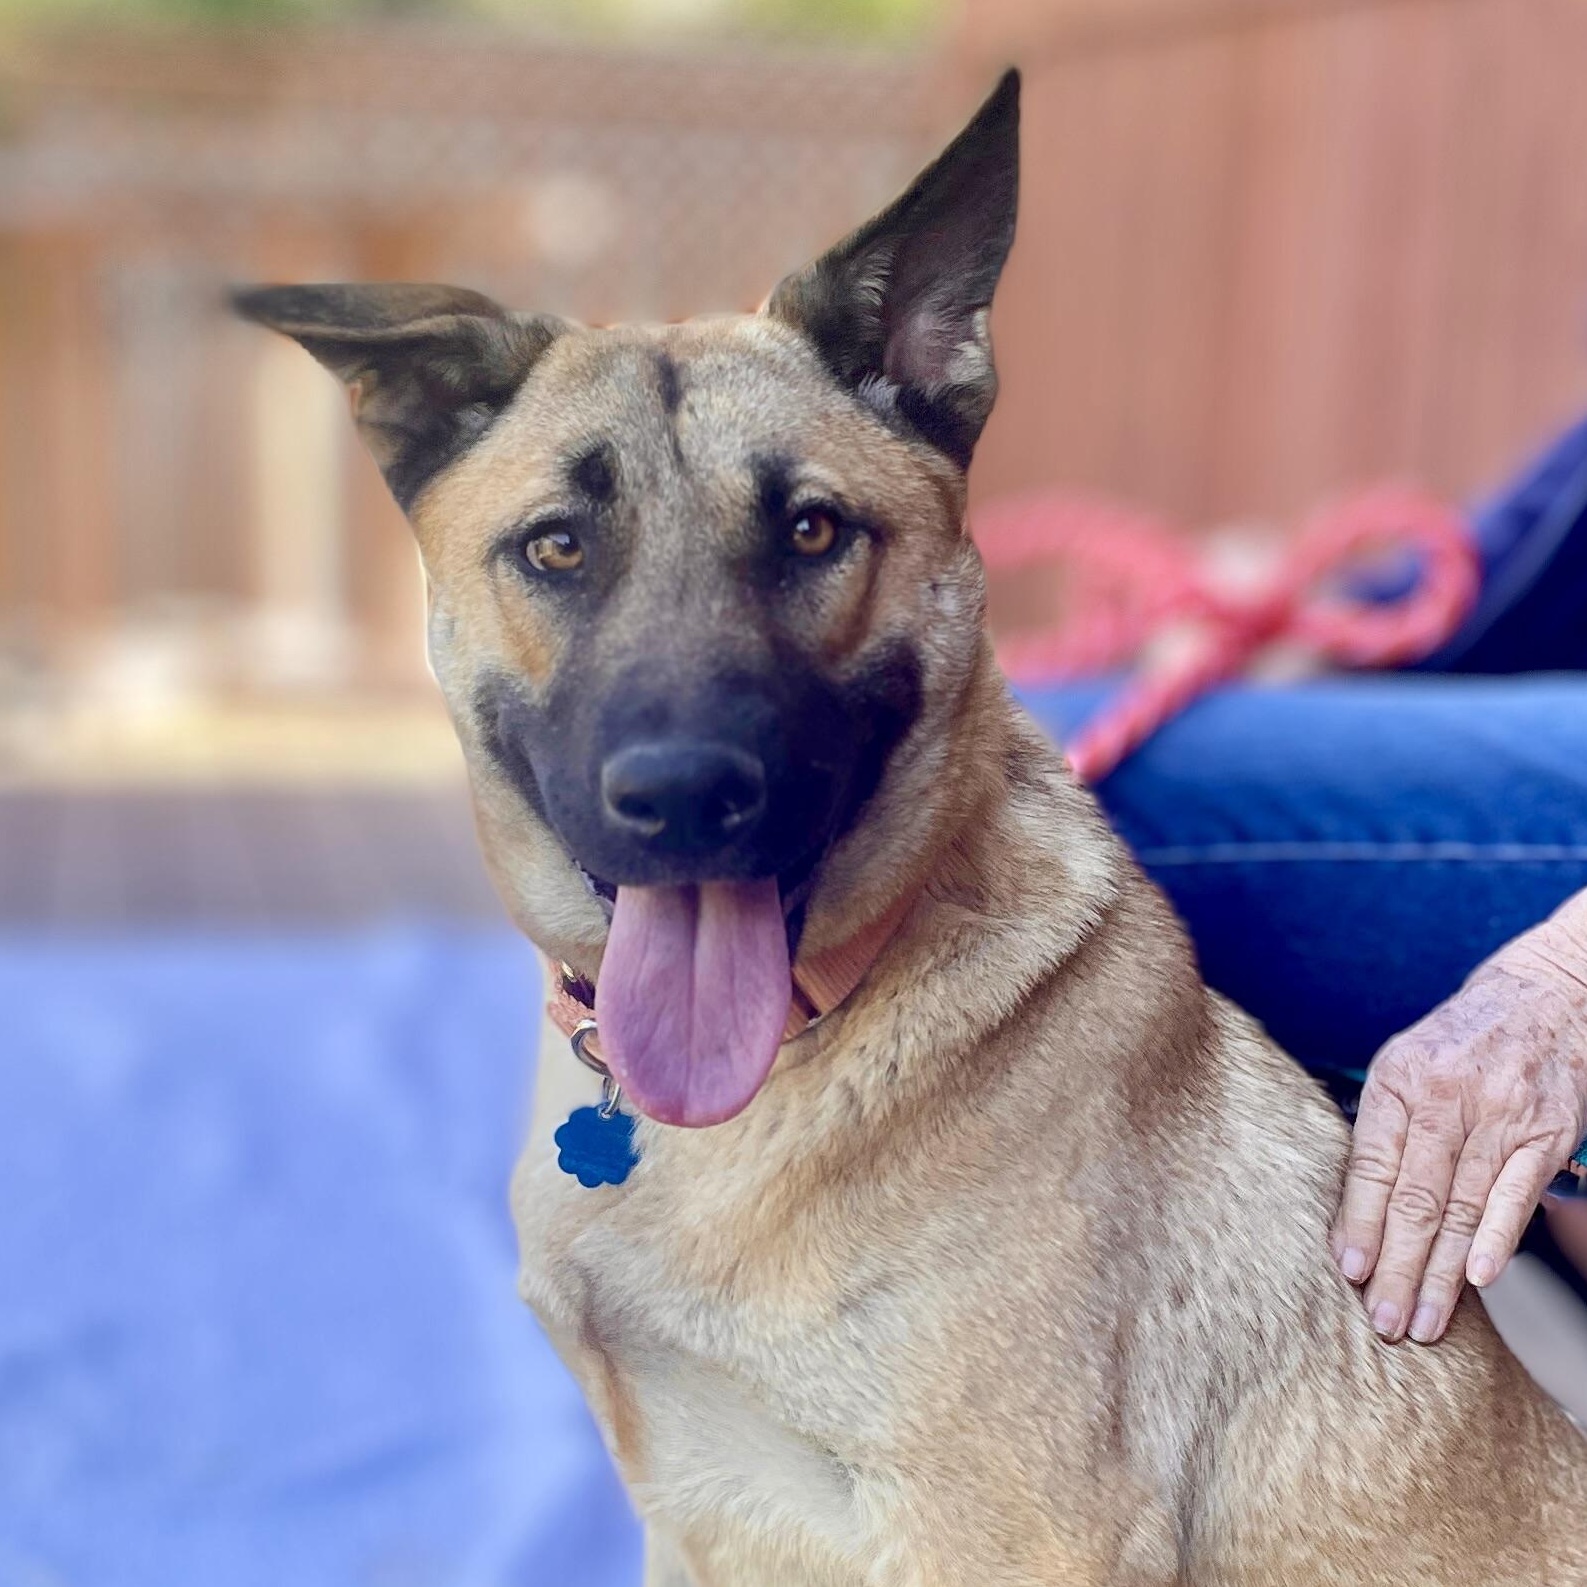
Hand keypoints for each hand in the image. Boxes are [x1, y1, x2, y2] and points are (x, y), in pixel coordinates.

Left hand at [1331, 891, 1586, 1343]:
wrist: (1541, 999)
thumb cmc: (1457, 1045)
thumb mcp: (1403, 1067)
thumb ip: (1381, 1132)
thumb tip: (1349, 1214)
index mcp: (1398, 1082)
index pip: (1372, 1166)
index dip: (1359, 1222)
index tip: (1349, 1272)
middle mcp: (1445, 1098)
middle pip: (1416, 1197)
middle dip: (1398, 1266)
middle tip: (1384, 1321)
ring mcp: (1499, 1117)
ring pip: (1464, 1207)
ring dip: (1444, 1273)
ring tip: (1425, 1321)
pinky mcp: (1546, 1134)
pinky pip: (1517, 1194)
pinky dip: (1498, 1238)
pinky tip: (1481, 1279)